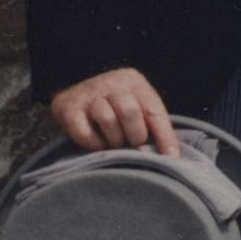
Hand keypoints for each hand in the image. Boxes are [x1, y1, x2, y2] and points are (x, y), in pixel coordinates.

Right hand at [50, 68, 180, 154]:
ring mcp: (88, 93)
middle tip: (131, 143)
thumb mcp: (137, 106)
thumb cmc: (114, 108)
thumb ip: (152, 124)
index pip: (154, 111)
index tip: (172, 158)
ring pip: (108, 120)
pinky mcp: (68, 108)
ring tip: (113, 142)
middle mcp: (111, 82)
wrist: (74, 98)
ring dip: (114, 139)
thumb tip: (171, 156)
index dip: (165, 136)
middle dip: (135, 135)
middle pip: (130, 112)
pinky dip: (94, 144)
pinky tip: (98, 143)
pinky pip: (86, 133)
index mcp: (134, 81)